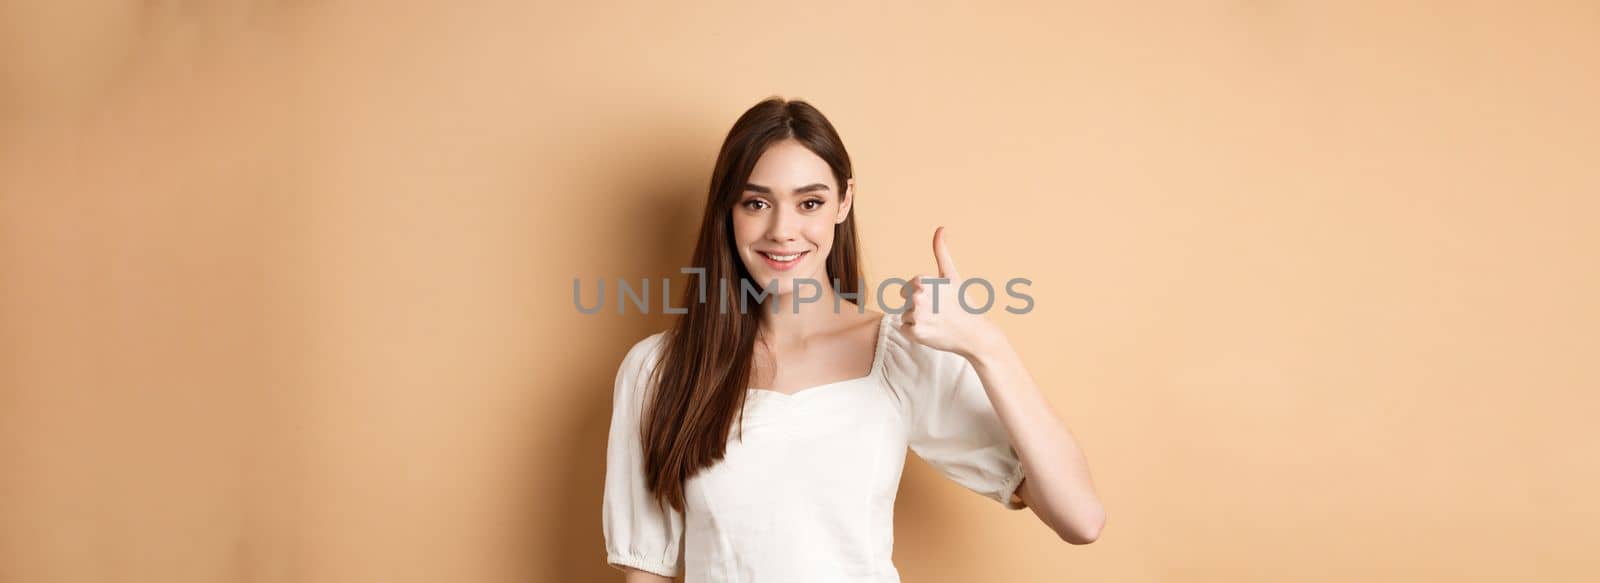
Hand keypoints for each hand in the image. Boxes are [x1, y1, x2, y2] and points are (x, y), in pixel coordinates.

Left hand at [897, 226, 1004, 359]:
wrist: (975, 333)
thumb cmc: (963, 303)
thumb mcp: (951, 275)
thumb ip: (941, 252)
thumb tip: (941, 228)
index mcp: (923, 281)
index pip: (907, 288)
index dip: (922, 294)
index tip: (938, 299)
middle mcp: (918, 297)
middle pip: (906, 302)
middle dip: (919, 307)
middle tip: (939, 312)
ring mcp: (917, 316)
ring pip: (905, 316)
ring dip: (918, 321)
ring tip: (938, 322)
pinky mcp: (917, 333)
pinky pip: (906, 330)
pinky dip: (917, 333)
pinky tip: (933, 332)